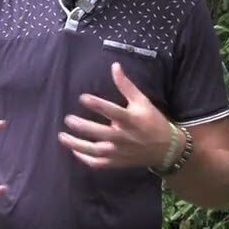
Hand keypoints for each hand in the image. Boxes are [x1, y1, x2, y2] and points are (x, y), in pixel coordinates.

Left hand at [58, 62, 174, 168]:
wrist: (166, 149)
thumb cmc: (152, 121)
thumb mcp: (142, 101)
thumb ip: (126, 85)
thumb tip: (114, 66)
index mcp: (131, 120)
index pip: (112, 112)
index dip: (97, 105)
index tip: (82, 97)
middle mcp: (124, 138)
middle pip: (100, 133)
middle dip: (83, 127)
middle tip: (68, 119)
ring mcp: (120, 152)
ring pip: (95, 151)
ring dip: (77, 145)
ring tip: (62, 136)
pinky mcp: (117, 162)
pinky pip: (98, 163)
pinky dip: (84, 158)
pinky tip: (74, 150)